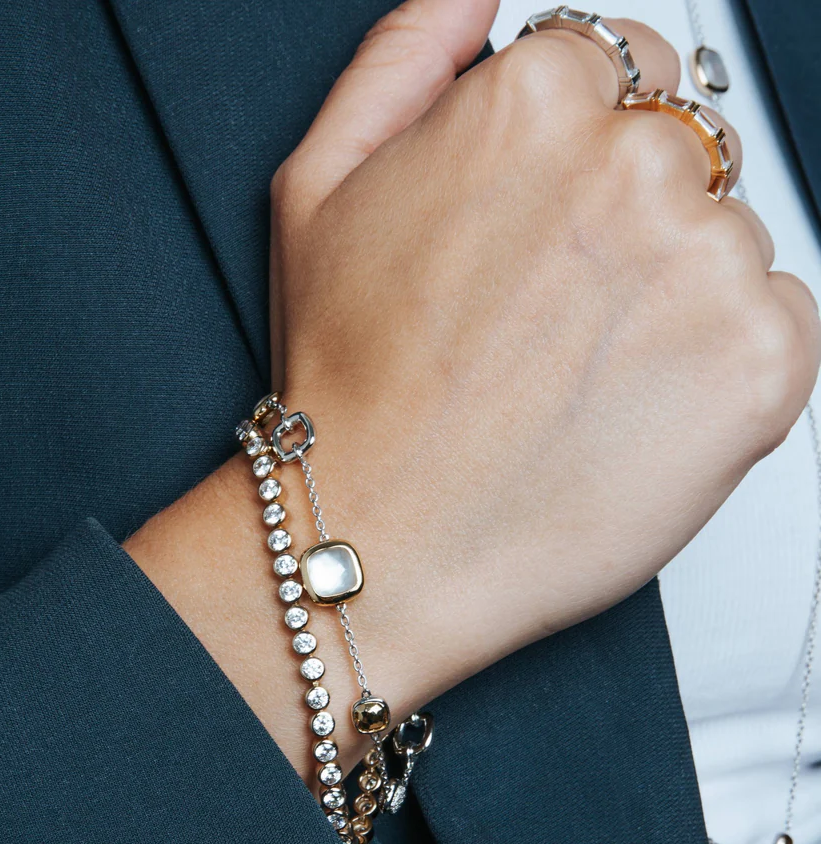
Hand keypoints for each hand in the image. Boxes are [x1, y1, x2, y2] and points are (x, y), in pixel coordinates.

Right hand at [128, 0, 819, 784]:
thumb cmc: (350, 386)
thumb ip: (405, 55)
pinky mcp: (762, 363)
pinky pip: (775, 322)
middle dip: (624, 217)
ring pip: (726, 239)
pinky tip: (624, 407)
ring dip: (668, 295)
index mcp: (532, 101)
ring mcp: (707, 262)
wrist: (383, 539)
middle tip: (545, 316)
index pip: (617, 66)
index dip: (570, 157)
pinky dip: (714, 363)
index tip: (537, 234)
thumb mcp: (318, 188)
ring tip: (571, 375)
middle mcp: (632, 163)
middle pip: (681, 147)